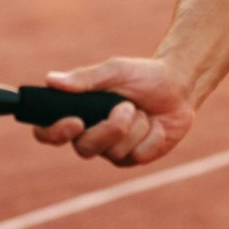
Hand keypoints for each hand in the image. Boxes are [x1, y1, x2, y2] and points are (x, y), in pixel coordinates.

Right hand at [32, 56, 196, 167]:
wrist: (179, 86)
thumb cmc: (144, 76)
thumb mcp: (116, 70)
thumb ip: (86, 78)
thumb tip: (51, 80)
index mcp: (79, 113)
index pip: (48, 132)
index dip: (54, 133)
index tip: (75, 122)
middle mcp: (91, 135)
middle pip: (85, 148)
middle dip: (110, 128)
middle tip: (128, 107)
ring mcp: (112, 150)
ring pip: (114, 152)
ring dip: (135, 127)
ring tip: (144, 111)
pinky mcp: (134, 158)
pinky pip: (138, 156)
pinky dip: (152, 136)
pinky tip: (157, 125)